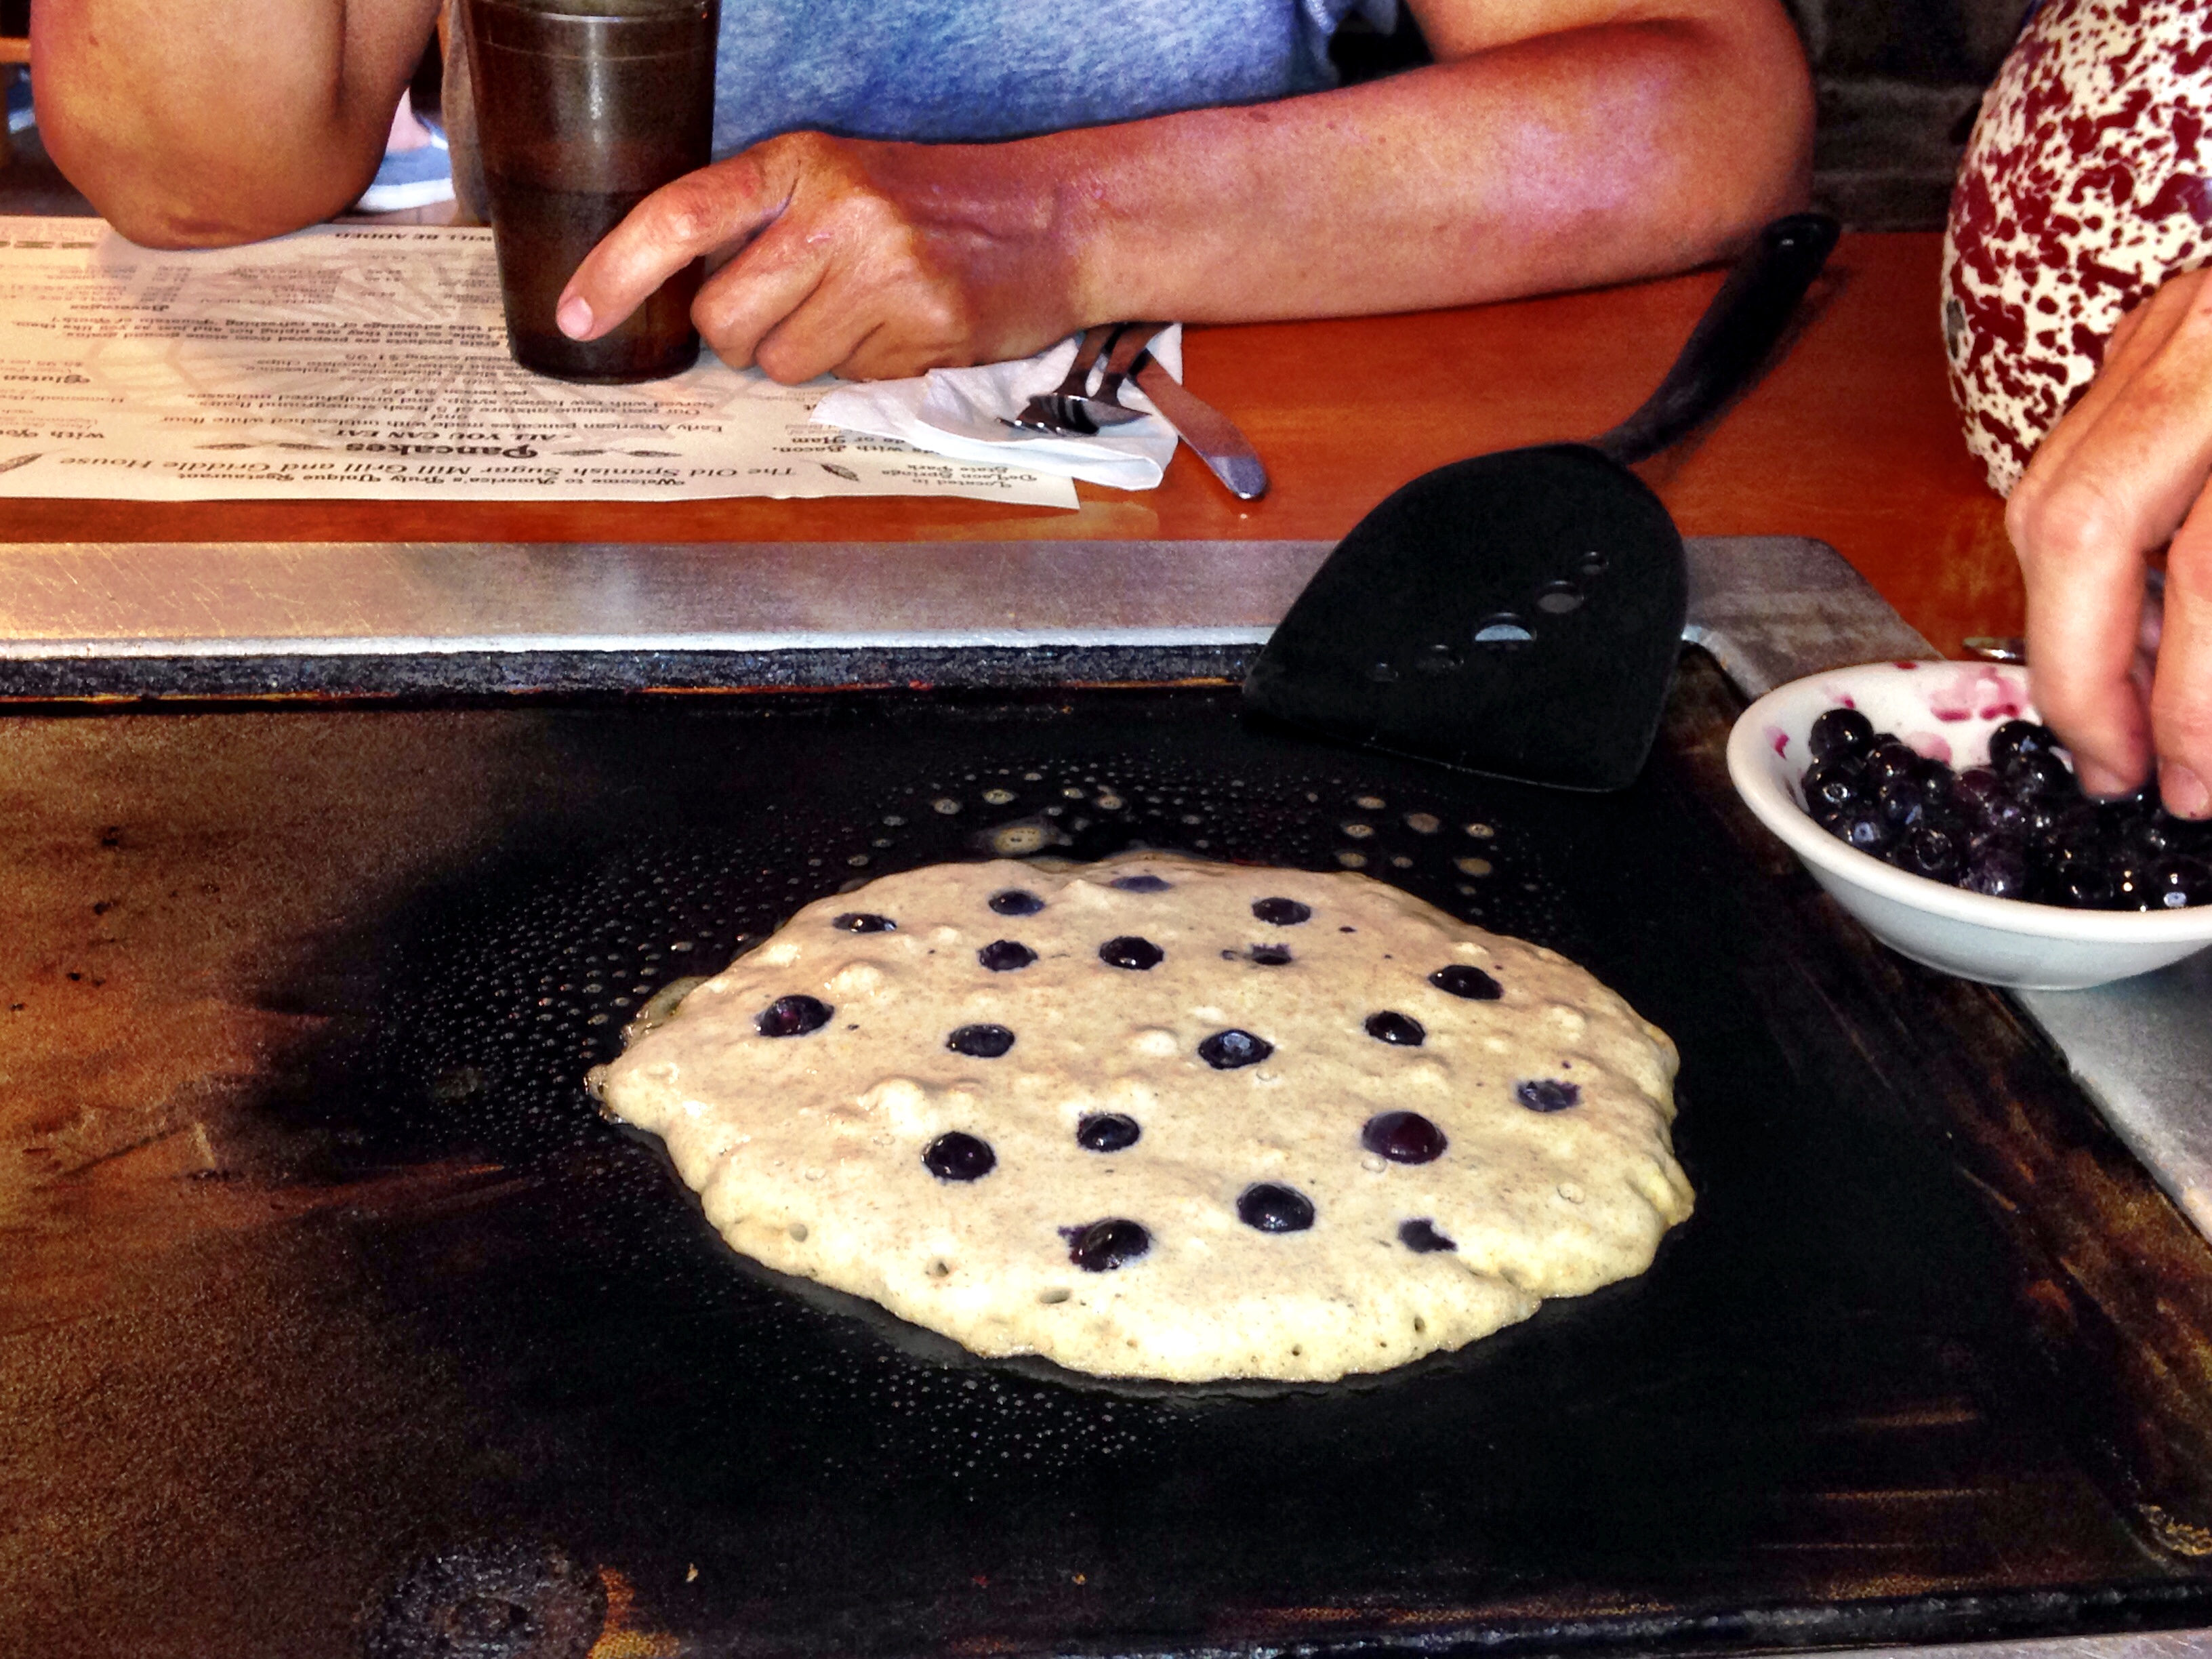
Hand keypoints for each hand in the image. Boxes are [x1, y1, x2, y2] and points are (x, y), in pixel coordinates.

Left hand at [553, 131, 1079, 382]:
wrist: (1052, 218)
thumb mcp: (842, 180)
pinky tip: (906, 329)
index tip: (576, 317)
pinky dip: (869, 370)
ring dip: (811, 358)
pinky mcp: (926, 327)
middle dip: (741, 339)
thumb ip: (766, 224)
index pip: (681, 215)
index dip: (616, 271)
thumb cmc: (935, 204)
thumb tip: (688, 301)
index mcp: (801, 163)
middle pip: (724, 320)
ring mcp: (883, 273)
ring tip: (865, 316)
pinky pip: (850, 383)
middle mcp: (837, 213)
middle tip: (794, 314)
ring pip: (784, 366)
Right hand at [2006, 267, 2211, 814]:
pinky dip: (2091, 554)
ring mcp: (2173, 323)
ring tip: (2118, 713)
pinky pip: (2082, 454)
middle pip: (2077, 522)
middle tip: (2113, 768)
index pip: (2208, 570)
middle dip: (2078, 673)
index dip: (2190, 701)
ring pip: (2052, 489)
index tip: (2194, 786)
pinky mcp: (2160, 326)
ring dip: (2070, 622)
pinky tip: (2137, 619)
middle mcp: (2211, 346)